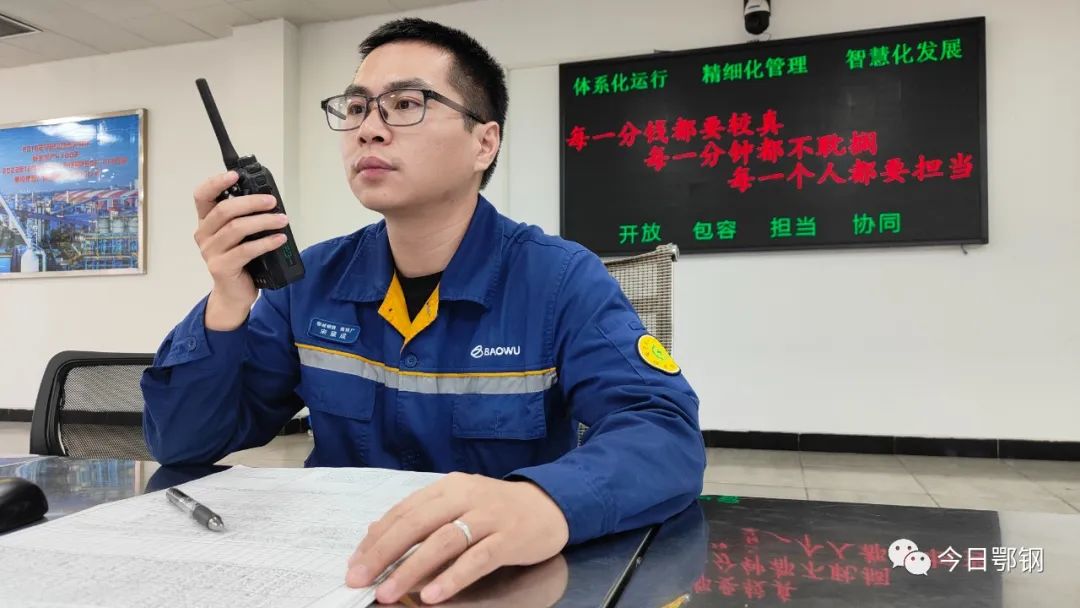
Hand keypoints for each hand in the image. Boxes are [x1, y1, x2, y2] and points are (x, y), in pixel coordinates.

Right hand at [192, 171, 289, 329]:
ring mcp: (210, 252)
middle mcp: (204, 235)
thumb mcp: (240, 236)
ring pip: (236, 228)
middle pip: (224, 210)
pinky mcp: (221, 267)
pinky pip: (246, 250)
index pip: (202, 196)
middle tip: (272, 201)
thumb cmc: (240, 261)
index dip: (216, 182)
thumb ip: (245, 218)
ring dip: (263, 221)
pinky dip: (266, 242)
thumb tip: (269, 200)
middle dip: (251, 202)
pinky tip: (280, 238)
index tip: (235, 175)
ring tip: (282, 220)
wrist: (234, 295)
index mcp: (206, 222)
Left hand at [345, 472, 569, 604]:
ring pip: (444, 541)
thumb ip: (423, 517)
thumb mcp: (458, 504)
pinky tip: (433, 595)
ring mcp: (489, 517)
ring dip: (412, 568)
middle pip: (417, 523)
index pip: (404, 511)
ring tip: (388, 592)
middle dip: (384, 553)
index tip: (355, 564)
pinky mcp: (509, 538)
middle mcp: (466, 497)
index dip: (377, 538)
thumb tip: (376, 536)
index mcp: (448, 487)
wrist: (550, 505)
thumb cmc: (496, 509)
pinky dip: (453, 577)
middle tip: (360, 579)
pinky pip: (477, 559)